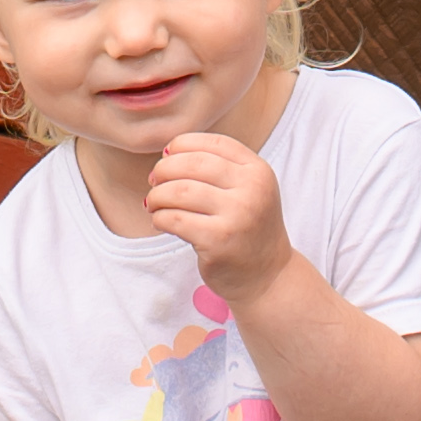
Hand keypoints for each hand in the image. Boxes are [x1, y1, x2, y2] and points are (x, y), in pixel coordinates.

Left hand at [138, 129, 294, 301]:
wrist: (267, 276)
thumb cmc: (248, 229)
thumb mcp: (248, 190)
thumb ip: (220, 167)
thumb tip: (168, 154)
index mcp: (258, 171)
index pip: (213, 143)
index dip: (182, 145)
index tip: (166, 157)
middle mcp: (252, 189)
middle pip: (192, 164)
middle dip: (163, 170)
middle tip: (154, 182)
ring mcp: (237, 216)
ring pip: (179, 191)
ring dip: (157, 196)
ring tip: (153, 204)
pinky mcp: (218, 241)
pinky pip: (175, 219)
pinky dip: (160, 217)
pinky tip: (160, 221)